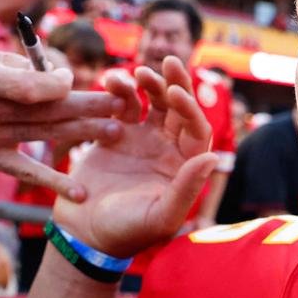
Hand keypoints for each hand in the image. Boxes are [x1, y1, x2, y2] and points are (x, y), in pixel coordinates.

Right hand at [0, 46, 124, 199]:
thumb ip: (9, 62)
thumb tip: (45, 71)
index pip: (34, 85)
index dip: (59, 83)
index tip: (72, 79)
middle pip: (50, 109)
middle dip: (90, 104)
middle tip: (124, 103)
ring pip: (44, 135)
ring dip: (83, 133)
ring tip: (117, 131)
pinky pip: (24, 172)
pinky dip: (53, 183)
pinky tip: (80, 192)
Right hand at [53, 57, 217, 258]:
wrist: (85, 236)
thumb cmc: (126, 233)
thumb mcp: (160, 216)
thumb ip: (186, 188)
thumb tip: (213, 157)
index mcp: (184, 165)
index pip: (196, 128)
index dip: (189, 108)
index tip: (175, 92)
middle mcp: (166, 149)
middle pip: (177, 108)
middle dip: (174, 83)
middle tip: (168, 60)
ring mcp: (139, 141)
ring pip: (150, 102)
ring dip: (146, 84)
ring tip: (135, 74)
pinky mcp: (113, 136)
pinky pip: (119, 107)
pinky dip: (116, 93)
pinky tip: (110, 83)